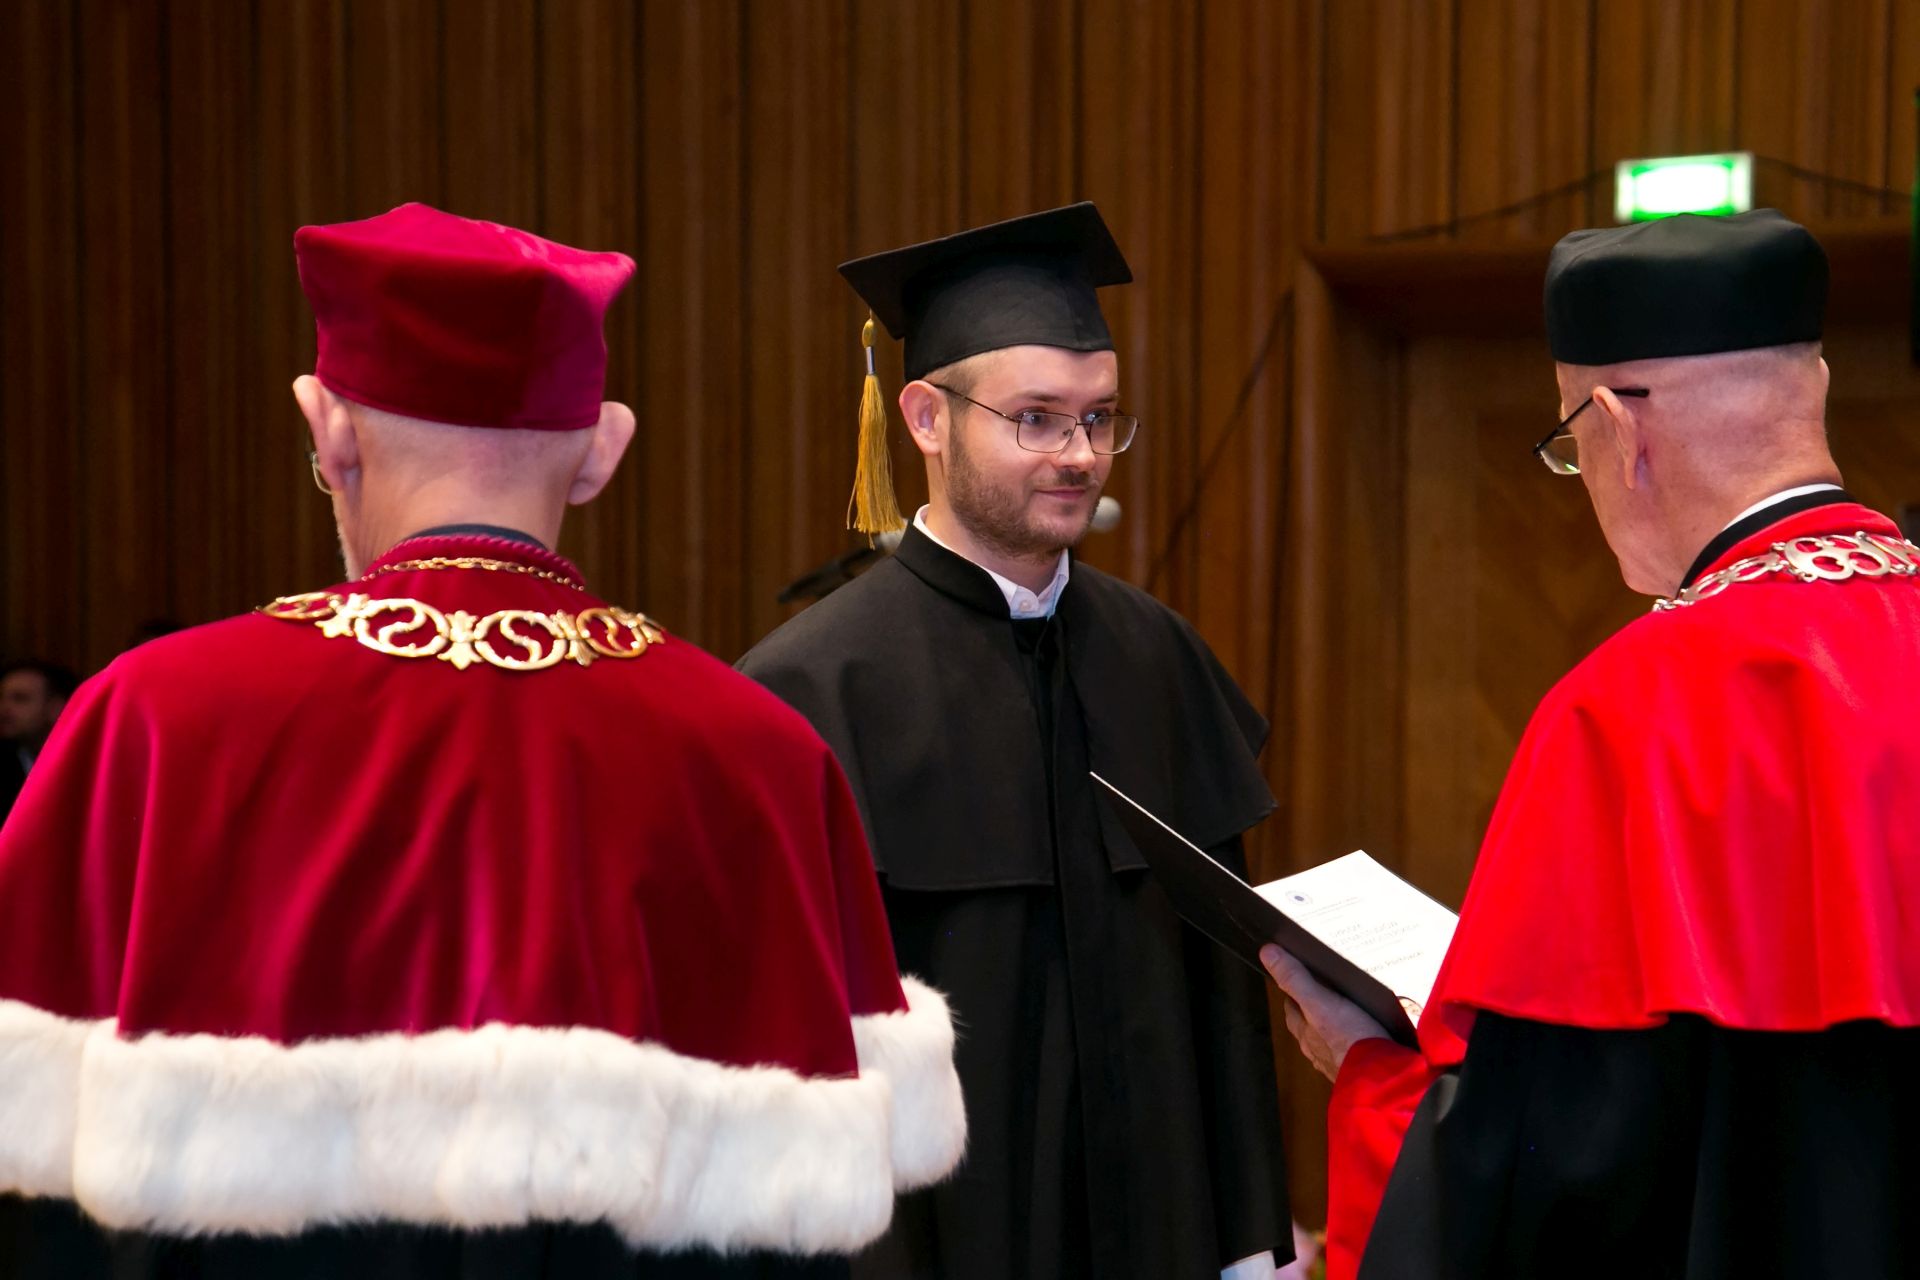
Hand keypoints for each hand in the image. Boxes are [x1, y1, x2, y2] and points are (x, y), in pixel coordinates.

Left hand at [1260, 944, 1392, 1081]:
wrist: (1382, 1079)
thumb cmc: (1350, 1041)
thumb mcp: (1320, 1002)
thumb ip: (1295, 979)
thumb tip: (1267, 954)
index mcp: (1307, 1033)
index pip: (1292, 1010)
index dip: (1293, 993)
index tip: (1296, 981)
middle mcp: (1319, 1050)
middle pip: (1311, 1026)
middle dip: (1316, 1011)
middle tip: (1326, 993)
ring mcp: (1341, 1062)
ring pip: (1335, 1040)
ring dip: (1341, 1027)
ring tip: (1354, 1012)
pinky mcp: (1364, 1069)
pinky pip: (1359, 1051)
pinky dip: (1363, 1041)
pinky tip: (1375, 1035)